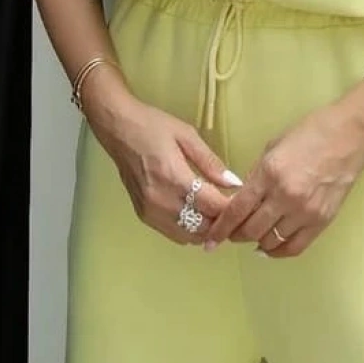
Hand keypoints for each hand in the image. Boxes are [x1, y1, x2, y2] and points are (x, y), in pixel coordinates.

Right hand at [83, 70, 240, 245]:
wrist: (117, 128)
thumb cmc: (153, 126)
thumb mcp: (187, 135)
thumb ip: (211, 162)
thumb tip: (234, 183)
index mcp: (174, 178)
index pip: (211, 206)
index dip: (232, 208)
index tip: (245, 203)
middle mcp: (161, 201)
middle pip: (201, 227)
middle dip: (222, 221)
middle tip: (235, 209)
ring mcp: (150, 211)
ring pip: (188, 236)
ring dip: (206, 229)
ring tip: (218, 213)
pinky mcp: (143, 216)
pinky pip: (173, 233)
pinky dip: (189, 230)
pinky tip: (198, 216)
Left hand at [204, 84, 363, 258]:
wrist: (351, 135)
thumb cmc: (312, 132)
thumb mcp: (273, 147)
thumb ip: (256, 175)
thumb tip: (242, 198)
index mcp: (270, 173)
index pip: (237, 210)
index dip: (220, 228)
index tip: (210, 238)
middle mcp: (285, 196)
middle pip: (250, 230)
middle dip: (235, 235)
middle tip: (229, 235)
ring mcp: (305, 211)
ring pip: (270, 241)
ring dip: (255, 242)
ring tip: (250, 237)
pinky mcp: (322, 221)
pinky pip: (294, 247)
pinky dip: (277, 251)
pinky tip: (269, 247)